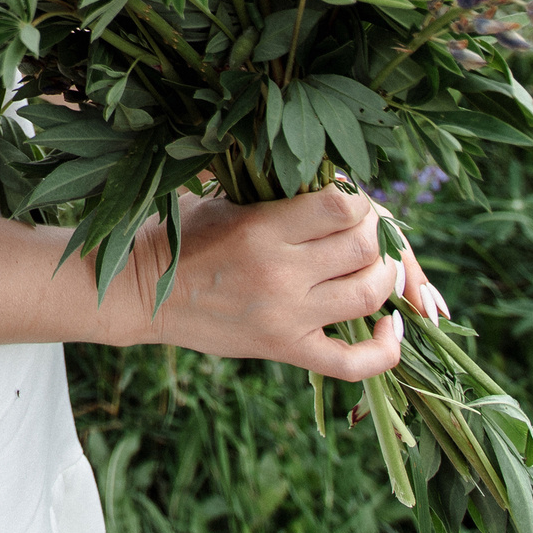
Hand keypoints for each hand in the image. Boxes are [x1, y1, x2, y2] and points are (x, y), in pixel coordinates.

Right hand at [121, 184, 422, 379]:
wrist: (141, 293)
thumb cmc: (182, 236)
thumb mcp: (220, 197)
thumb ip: (272, 185)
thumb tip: (329, 169)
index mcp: (262, 227)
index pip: (343, 204)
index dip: (358, 198)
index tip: (348, 199)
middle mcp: (280, 273)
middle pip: (363, 248)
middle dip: (374, 233)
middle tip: (362, 230)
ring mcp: (286, 317)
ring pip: (368, 295)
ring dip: (384, 276)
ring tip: (373, 264)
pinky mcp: (286, 350)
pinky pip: (354, 363)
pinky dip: (384, 348)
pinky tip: (390, 324)